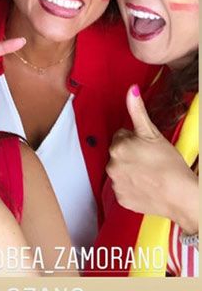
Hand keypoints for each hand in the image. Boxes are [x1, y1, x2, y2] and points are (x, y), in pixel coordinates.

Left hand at [106, 85, 197, 228]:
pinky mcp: (122, 200)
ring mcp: (116, 184)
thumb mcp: (152, 133)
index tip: (146, 147)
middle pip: (119, 153)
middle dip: (130, 154)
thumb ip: (137, 111)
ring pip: (120, 170)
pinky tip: (145, 186)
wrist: (180, 195)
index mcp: (118, 147)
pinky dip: (131, 187)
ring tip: (148, 173)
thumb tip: (131, 91)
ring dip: (130, 170)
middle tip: (149, 160)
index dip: (135, 140)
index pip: (121, 136)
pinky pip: (123, 189)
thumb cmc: (169, 165)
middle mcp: (112, 165)